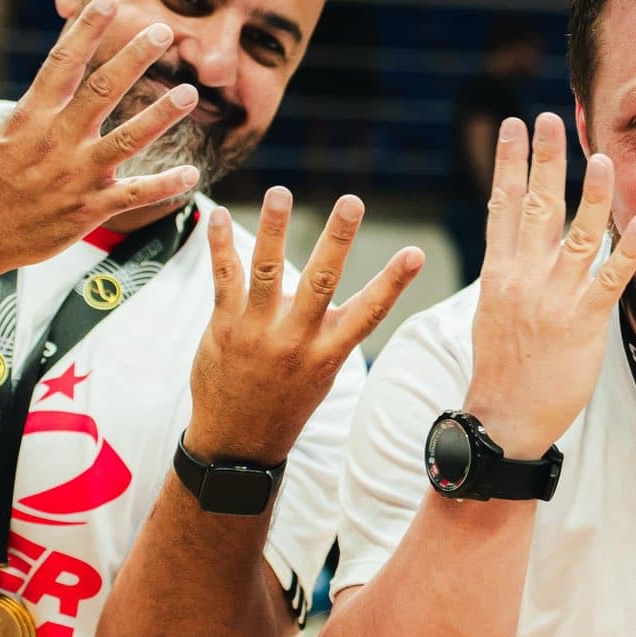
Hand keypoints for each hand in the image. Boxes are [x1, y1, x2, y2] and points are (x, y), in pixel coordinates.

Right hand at [0, 0, 202, 279]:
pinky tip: (191, 174)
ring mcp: (75, 174)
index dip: (87, 29)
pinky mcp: (88, 209)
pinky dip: (165, 185)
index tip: (110, 0)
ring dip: (161, 115)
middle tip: (163, 31)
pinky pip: (134, 194)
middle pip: (102, 90)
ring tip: (188, 93)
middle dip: (135, 58)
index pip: (63, 62)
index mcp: (32, 115)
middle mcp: (56, 140)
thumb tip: (57, 79)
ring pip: (127, 139)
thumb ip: (34, 107)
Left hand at [185, 189, 423, 466]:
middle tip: (352, 201)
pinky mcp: (224, 328)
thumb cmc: (285, 401)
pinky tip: (220, 215)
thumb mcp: (320, 372)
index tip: (416, 253)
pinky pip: (224, 280)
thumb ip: (325, 328)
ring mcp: (259, 333)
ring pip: (269, 273)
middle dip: (338, 239)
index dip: (394, 282)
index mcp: (328, 352)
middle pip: (322, 282)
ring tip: (280, 192)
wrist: (237, 443)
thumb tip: (322, 279)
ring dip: (274, 229)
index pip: (369, 312)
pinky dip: (221, 246)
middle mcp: (296, 340)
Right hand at [464, 114, 635, 458]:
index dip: (507, 162)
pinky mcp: (583, 323)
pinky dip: (627, 250)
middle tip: (547, 117)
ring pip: (576, 235)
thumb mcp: (491, 311)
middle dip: (542, 159)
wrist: (505, 417)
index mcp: (498, 273)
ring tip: (600, 157)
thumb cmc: (502, 368)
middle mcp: (523, 279)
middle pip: (534, 206)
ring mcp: (554, 300)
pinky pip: (609, 279)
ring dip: (590, 194)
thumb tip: (514, 239)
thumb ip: (508, 272)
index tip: (511, 127)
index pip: (501, 205)